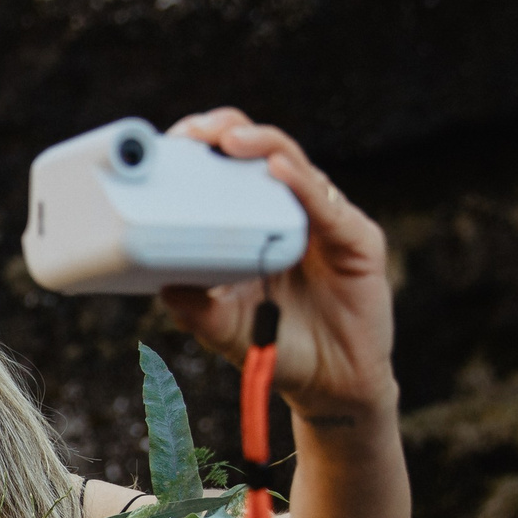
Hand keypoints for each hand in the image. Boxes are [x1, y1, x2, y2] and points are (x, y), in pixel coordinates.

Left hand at [154, 109, 398, 418]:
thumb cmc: (277, 347)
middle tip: (196, 130)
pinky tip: (277, 170)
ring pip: (294, 166)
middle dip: (228, 130)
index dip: (204, 148)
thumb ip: (196, 309)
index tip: (171, 142)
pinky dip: (301, 184)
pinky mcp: (357, 240)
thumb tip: (160, 284)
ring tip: (230, 139)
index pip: (230, 168)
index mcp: (258, 222)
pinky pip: (327, 206)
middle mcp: (292, 211)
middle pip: (261, 152)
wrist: (330, 386)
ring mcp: (327, 221)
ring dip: (262, 145)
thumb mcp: (224, 329)